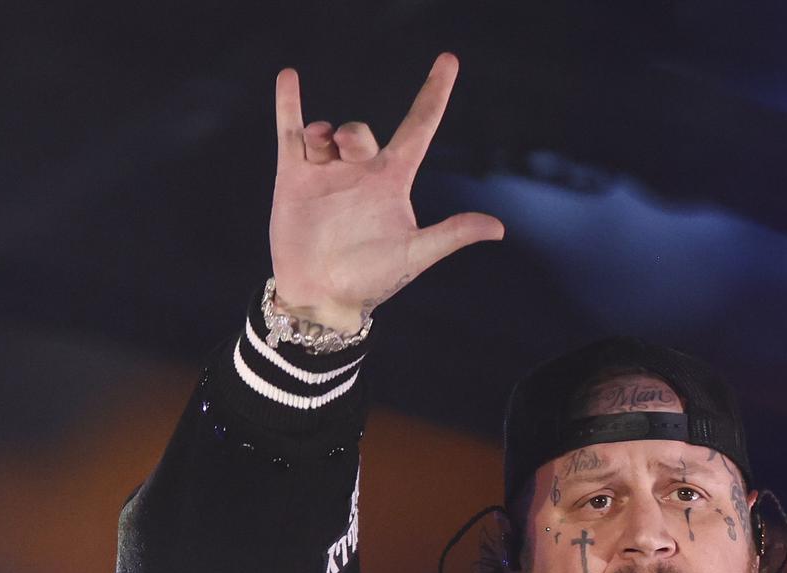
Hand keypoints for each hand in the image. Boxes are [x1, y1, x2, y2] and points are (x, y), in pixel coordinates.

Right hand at [269, 52, 505, 325]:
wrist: (322, 296)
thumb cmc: (372, 280)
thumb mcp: (414, 255)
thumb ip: (451, 234)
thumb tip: (498, 228)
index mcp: (392, 182)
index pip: (419, 128)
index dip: (433, 94)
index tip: (448, 61)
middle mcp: (361, 172)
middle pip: (361, 131)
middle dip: (354, 132)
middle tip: (346, 148)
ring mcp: (326, 173)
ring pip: (325, 132)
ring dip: (322, 131)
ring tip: (318, 145)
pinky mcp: (293, 177)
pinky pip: (289, 132)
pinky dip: (288, 105)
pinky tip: (289, 77)